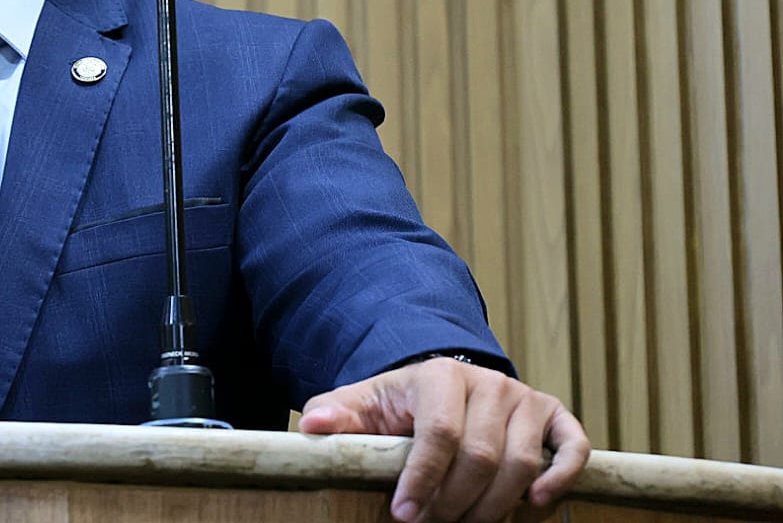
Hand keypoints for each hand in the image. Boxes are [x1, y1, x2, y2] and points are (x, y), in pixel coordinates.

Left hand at [298, 357, 589, 521]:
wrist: (442, 387)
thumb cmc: (399, 404)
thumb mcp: (363, 405)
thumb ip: (336, 415)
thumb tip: (311, 427)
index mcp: (440, 375)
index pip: (439, 433)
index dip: (423, 479)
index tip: (403, 514)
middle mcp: (489, 383)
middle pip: (482, 455)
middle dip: (455, 502)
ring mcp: (525, 399)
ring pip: (523, 461)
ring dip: (495, 505)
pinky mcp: (554, 415)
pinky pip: (573, 446)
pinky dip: (562, 476)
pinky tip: (538, 504)